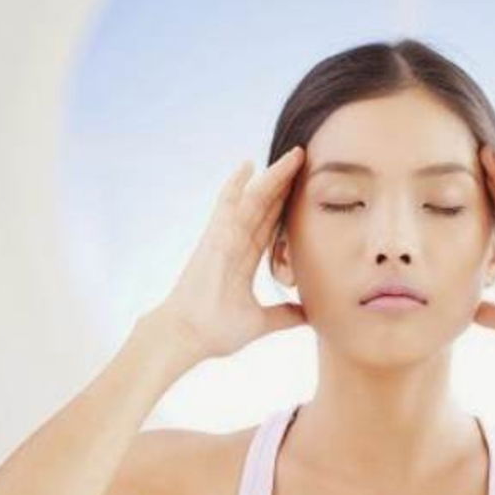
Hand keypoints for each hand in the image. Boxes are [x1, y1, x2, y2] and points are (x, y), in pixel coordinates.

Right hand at [141, 146, 307, 361]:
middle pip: (264, 207)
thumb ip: (283, 316)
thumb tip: (309, 315)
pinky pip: (226, 207)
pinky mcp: (213, 240)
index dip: (286, 207)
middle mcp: (233, 244)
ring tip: (293, 156)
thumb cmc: (212, 331)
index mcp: (243, 260)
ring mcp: (222, 240)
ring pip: (253, 201)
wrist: (185, 337)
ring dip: (272, 178)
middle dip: (284, 185)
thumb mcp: (259, 323)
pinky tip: (247, 165)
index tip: (305, 188)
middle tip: (304, 160)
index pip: (270, 227)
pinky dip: (236, 186)